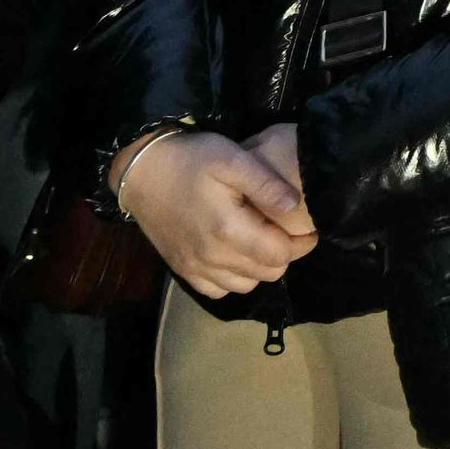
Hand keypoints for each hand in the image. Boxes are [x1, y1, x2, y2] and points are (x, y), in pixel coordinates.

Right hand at [114, 131, 316, 299]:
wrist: (143, 171)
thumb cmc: (191, 160)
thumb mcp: (232, 158)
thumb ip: (265, 183)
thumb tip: (296, 206)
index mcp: (228, 230)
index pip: (280, 254)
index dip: (300, 243)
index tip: (306, 228)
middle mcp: (212, 257)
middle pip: (266, 273)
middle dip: (283, 254)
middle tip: (284, 230)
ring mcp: (195, 268)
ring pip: (245, 285)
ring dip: (259, 267)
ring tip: (260, 240)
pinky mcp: (182, 271)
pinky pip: (217, 290)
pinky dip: (232, 278)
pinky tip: (233, 254)